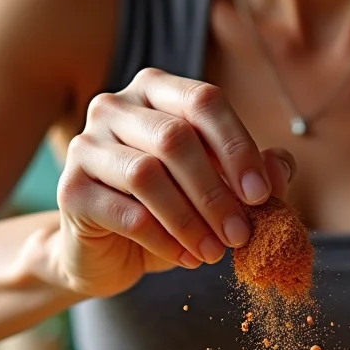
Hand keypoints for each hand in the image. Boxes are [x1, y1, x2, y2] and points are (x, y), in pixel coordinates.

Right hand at [50, 67, 294, 297]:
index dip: (237, 147)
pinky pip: (125, 213)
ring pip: (147, 175)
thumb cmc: (166, 213)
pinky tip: (185, 258)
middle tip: (241, 235)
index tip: (261, 195)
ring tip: (214, 253)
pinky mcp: (70, 189)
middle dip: (216, 193)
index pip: (203, 101)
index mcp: (155, 91)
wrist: (104, 254)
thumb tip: (279, 167)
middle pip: (175, 138)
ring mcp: (85, 145)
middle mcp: (114, 107)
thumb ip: (250, 174)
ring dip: (191, 220)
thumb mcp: (216, 192)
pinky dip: (163, 240)